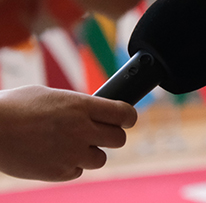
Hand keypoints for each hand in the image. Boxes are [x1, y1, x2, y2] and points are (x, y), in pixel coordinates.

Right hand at [0, 85, 137, 180]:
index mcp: (81, 106)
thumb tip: (95, 110)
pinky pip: (78, 171)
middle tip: (98, 133)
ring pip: (100, 158)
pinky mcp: (59, 172)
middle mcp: (81, 129)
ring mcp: (71, 153)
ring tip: (71, 145)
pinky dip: (70, 165)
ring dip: (90, 152)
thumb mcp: (50, 96)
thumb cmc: (14, 108)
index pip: (124, 113)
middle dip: (110, 136)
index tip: (126, 119)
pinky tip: (54, 155)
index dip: (127, 117)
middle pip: (118, 139)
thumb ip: (77, 105)